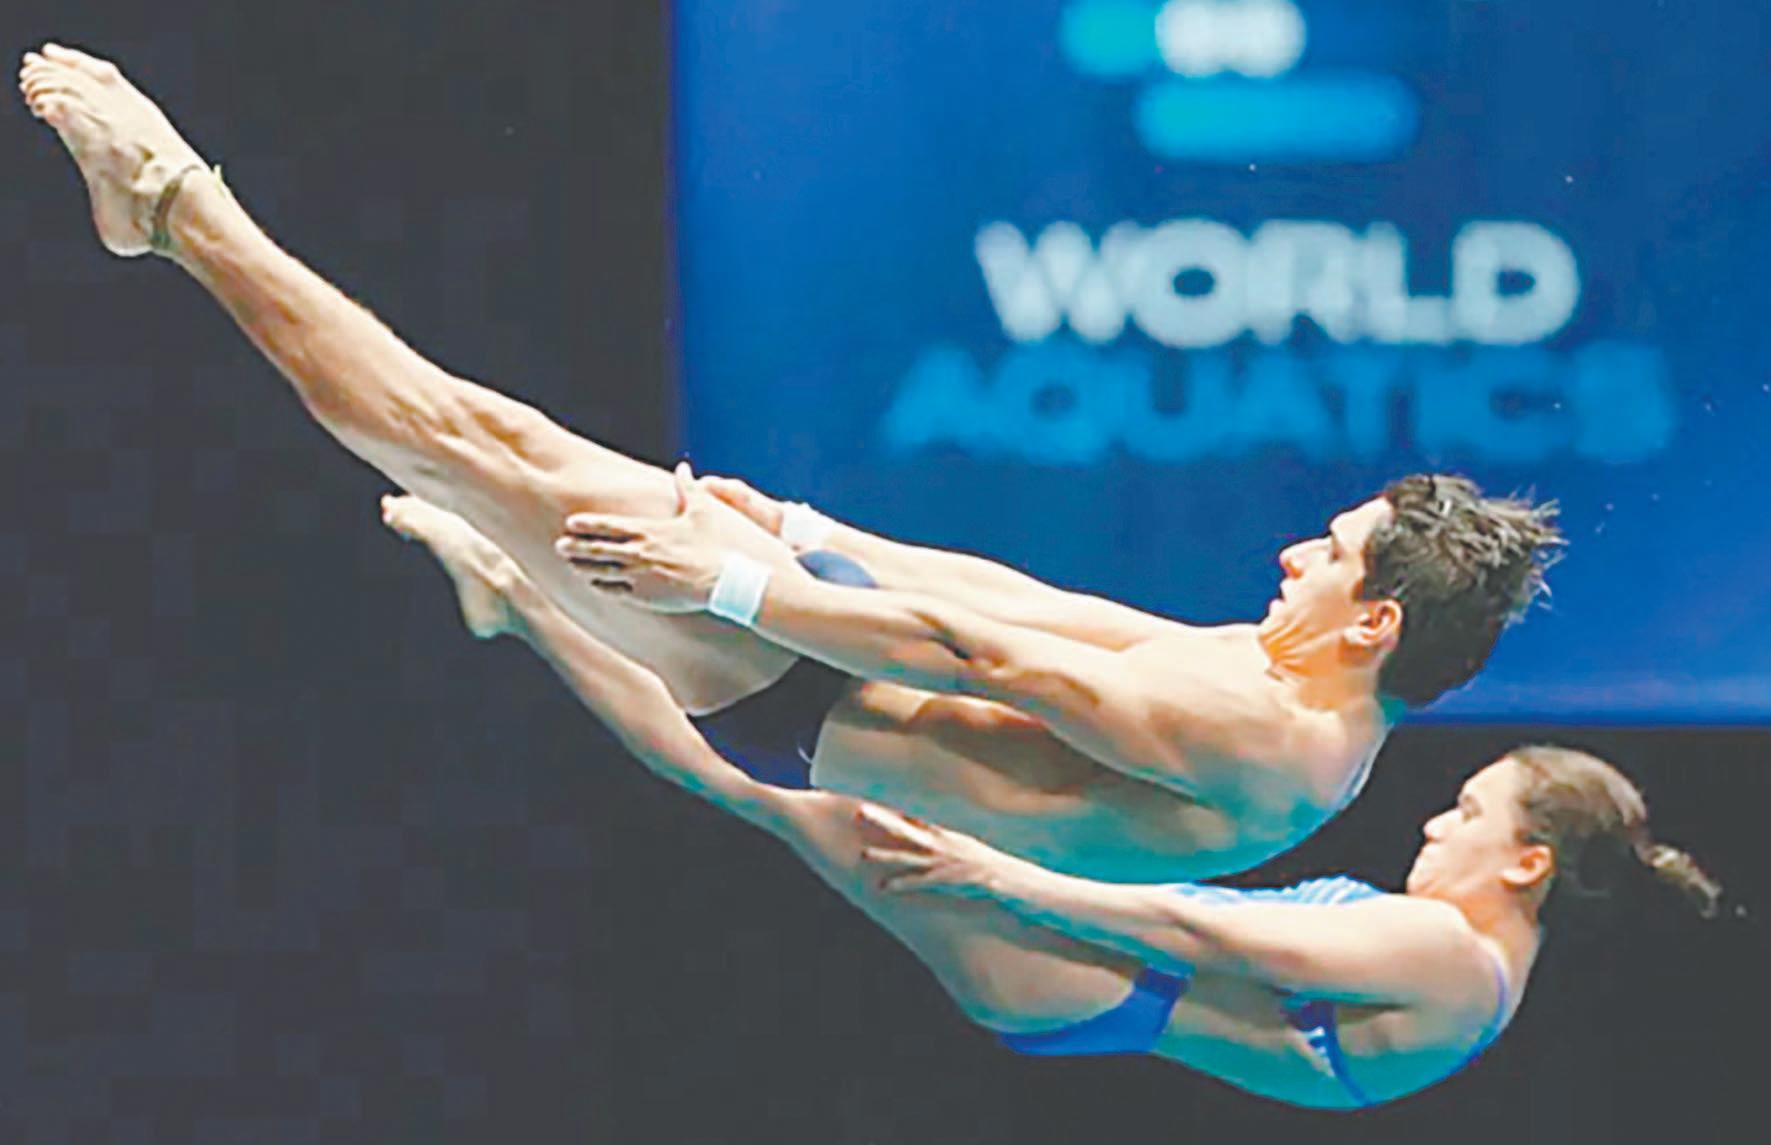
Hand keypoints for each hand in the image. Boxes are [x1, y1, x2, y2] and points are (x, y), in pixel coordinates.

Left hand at [556, 462, 783, 612]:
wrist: (729, 579)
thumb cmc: (716, 543)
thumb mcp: (701, 510)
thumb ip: (687, 487)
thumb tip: (683, 466)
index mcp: (650, 531)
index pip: (609, 526)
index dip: (588, 525)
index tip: (571, 523)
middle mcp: (640, 554)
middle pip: (599, 550)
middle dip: (576, 547)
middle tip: (559, 545)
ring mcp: (641, 578)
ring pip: (603, 572)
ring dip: (585, 568)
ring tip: (572, 565)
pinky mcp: (648, 598)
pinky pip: (617, 592)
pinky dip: (603, 587)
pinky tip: (595, 584)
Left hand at [855, 803, 1010, 898]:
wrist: (1015, 880)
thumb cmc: (991, 866)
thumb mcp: (969, 846)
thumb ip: (950, 839)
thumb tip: (933, 834)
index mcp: (949, 833)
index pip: (918, 815)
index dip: (896, 807)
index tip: (874, 795)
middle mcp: (945, 843)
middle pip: (908, 829)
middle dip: (884, 819)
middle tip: (860, 809)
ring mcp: (945, 862)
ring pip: (909, 856)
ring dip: (885, 854)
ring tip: (863, 853)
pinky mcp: (948, 880)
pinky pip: (919, 882)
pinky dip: (901, 884)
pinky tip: (884, 887)